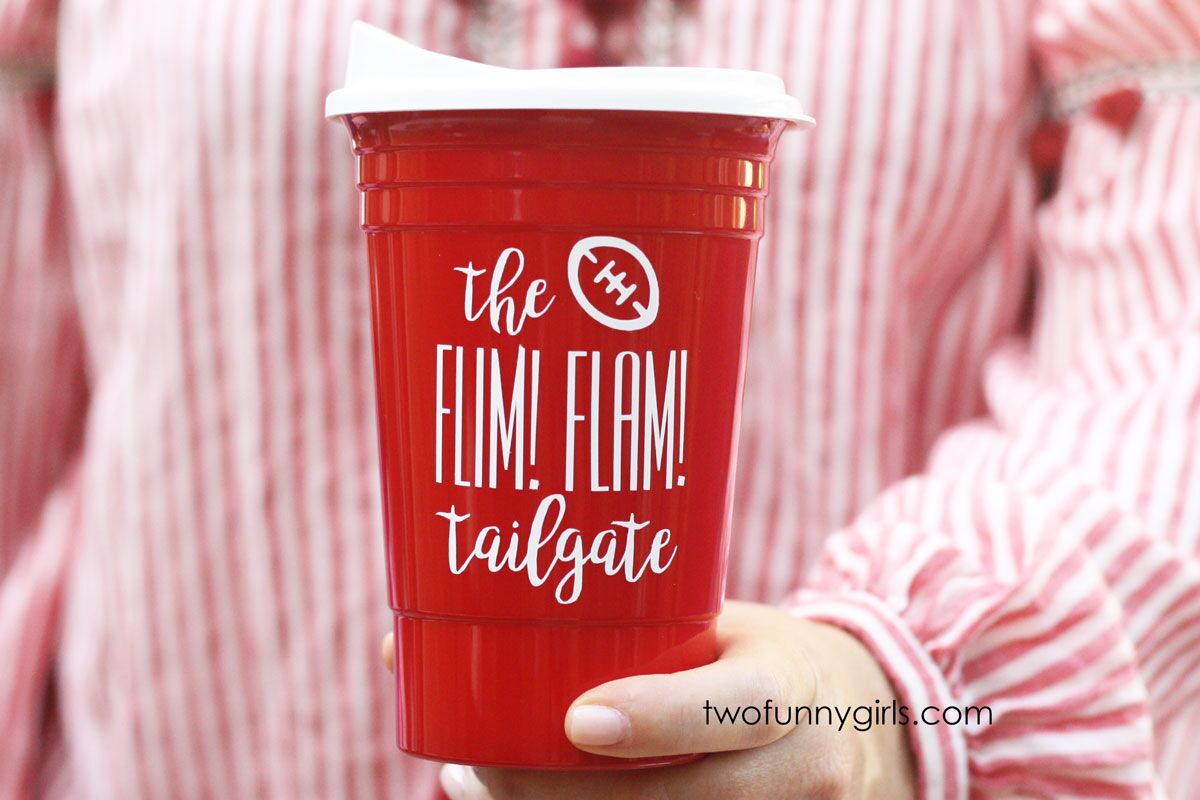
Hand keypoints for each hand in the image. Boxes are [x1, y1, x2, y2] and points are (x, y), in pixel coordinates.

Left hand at [382, 601, 915, 798]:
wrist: (858, 723)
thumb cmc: (763, 660)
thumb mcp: (726, 628)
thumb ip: (639, 630)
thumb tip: (482, 614)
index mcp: (790, 685)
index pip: (736, 708)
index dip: (659, 718)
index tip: (576, 719)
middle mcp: (804, 765)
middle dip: (572, 793)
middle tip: (484, 769)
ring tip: (485, 789)